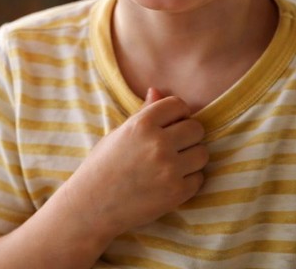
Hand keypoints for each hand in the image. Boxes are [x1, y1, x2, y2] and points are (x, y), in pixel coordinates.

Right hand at [60, 87, 207, 238]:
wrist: (92, 205)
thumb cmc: (103, 165)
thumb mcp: (119, 133)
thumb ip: (143, 112)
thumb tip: (158, 90)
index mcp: (142, 124)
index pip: (178, 105)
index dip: (177, 113)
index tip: (171, 123)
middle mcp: (158, 143)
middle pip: (196, 129)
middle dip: (188, 135)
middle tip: (174, 145)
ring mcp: (169, 169)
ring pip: (202, 153)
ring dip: (191, 157)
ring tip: (173, 163)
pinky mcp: (177, 193)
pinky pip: (199, 178)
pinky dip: (189, 179)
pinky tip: (170, 180)